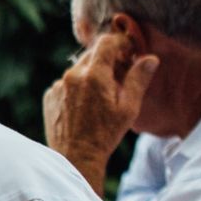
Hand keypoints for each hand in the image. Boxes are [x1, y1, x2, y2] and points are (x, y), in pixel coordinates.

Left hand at [44, 27, 158, 195]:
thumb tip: (150, 58)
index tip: (129, 51)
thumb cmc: (105, 134)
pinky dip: (77, 87)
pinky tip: (85, 105)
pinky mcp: (49, 96)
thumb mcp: (128, 108)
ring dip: (92, 75)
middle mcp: (72, 76)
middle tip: (120, 75)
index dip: (120, 43)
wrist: (75, 156)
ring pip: (79, 69)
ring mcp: (58, 86)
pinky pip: (66, 83)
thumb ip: (138, 79)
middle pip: (92, 54)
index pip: (106, 43)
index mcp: (94, 76)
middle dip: (108, 60)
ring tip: (103, 95)